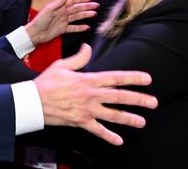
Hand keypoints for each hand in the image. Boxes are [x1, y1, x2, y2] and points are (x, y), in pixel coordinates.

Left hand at [25, 0, 98, 44]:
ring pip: (77, 17)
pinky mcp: (63, 29)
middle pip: (77, 8)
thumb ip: (59, 1)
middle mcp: (63, 12)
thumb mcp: (49, 9)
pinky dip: (80, 28)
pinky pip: (73, 28)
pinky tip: (87, 27)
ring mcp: (63, 21)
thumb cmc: (40, 20)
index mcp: (60, 6)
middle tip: (97, 5)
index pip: (73, 0)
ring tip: (94, 14)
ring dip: (85, 15)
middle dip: (87, 6)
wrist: (35, 33)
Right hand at [35, 44, 156, 145]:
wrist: (34, 101)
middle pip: (120, 97)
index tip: (147, 79)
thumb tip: (88, 47)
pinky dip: (109, 136)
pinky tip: (119, 140)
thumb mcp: (62, 65)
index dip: (133, 78)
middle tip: (153, 102)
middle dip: (139, 100)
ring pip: (113, 115)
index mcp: (88, 79)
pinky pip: (98, 130)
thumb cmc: (47, 82)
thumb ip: (79, 58)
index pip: (116, 78)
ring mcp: (87, 110)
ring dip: (129, 119)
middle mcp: (91, 95)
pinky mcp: (81, 122)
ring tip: (142, 121)